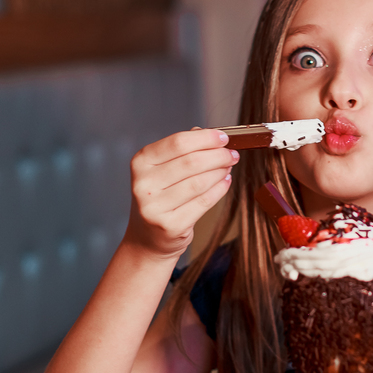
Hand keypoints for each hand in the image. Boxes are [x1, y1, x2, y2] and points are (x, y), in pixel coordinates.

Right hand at [123, 128, 236, 259]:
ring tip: (228, 167)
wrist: (148, 238)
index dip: (205, 138)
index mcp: (141, 162)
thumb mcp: (162, 169)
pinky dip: (219, 189)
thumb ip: (183, 149)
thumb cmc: (161, 197)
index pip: (177, 142)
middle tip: (232, 154)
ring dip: (220, 172)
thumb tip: (210, 134)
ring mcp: (155, 207)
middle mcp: (144, 184)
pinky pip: (204, 202)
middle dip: (218, 155)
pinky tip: (225, 182)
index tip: (223, 137)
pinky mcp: (170, 225)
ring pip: (200, 182)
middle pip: (191, 162)